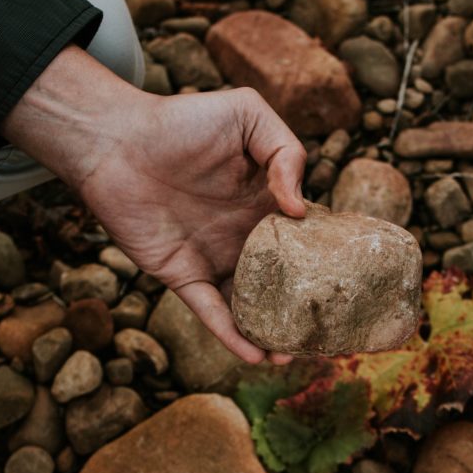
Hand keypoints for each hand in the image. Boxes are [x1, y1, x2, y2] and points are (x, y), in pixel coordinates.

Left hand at [1, 47, 306, 365]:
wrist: (115, 140)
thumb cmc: (181, 121)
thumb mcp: (248, 115)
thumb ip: (286, 152)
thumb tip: (298, 209)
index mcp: (265, 202)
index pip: (307, 237)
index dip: (330, 258)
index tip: (357, 281)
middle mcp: (244, 236)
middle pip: (284, 281)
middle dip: (306, 307)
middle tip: (333, 332)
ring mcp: (214, 259)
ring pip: (251, 306)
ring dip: (273, 333)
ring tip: (297, 355)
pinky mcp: (183, 276)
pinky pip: (212, 313)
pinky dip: (234, 336)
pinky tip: (257, 356)